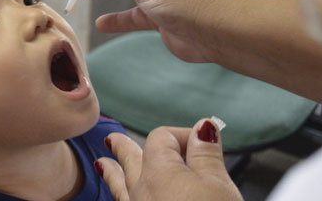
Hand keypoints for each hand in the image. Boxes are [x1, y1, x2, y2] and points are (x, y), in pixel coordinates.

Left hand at [96, 119, 241, 200]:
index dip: (183, 134)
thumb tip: (202, 127)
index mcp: (158, 171)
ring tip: (103, 164)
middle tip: (113, 140)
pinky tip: (122, 200)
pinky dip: (121, 198)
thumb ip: (206, 153)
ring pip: (121, 187)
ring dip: (114, 173)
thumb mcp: (218, 184)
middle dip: (126, 148)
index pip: (161, 138)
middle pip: (130, 160)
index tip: (203, 142)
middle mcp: (141, 191)